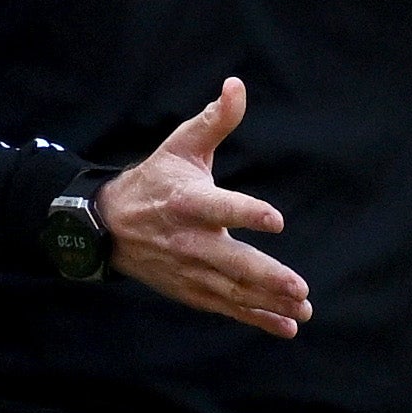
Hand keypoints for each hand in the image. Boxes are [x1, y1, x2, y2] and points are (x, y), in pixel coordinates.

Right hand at [97, 80, 311, 335]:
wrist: (108, 227)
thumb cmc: (155, 181)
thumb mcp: (180, 145)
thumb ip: (215, 120)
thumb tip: (236, 86)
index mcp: (188, 202)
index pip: (221, 208)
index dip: (247, 214)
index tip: (276, 220)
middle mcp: (189, 241)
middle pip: (231, 263)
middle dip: (266, 277)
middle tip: (299, 288)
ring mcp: (190, 270)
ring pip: (233, 292)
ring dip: (269, 303)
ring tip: (302, 309)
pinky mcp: (191, 290)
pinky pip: (227, 307)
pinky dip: (256, 319)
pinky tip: (285, 326)